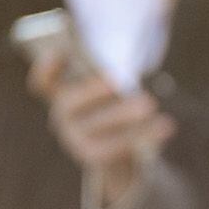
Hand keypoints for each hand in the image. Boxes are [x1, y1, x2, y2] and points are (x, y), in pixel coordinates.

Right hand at [31, 54, 169, 208]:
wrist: (113, 151)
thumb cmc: (110, 106)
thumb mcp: (106, 88)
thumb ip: (107, 75)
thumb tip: (125, 69)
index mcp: (61, 92)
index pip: (43, 82)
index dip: (47, 68)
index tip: (62, 53)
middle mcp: (62, 115)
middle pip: (71, 102)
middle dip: (93, 90)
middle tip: (118, 82)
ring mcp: (74, 138)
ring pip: (98, 125)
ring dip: (123, 114)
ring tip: (149, 104)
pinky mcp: (92, 155)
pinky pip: (117, 146)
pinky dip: (143, 134)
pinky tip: (165, 125)